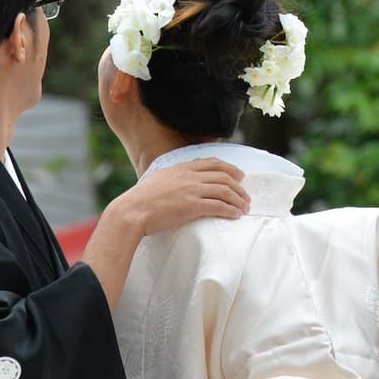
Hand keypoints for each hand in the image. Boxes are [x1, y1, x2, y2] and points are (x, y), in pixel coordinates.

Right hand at [130, 158, 248, 235]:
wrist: (133, 210)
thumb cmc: (141, 198)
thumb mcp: (158, 178)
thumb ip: (173, 176)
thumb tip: (179, 180)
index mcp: (182, 167)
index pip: (212, 163)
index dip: (229, 168)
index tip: (239, 175)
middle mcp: (190, 176)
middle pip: (223, 177)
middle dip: (239, 187)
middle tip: (246, 196)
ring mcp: (192, 190)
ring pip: (225, 191)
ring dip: (238, 200)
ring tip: (244, 208)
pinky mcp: (192, 206)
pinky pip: (219, 206)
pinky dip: (230, 210)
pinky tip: (236, 215)